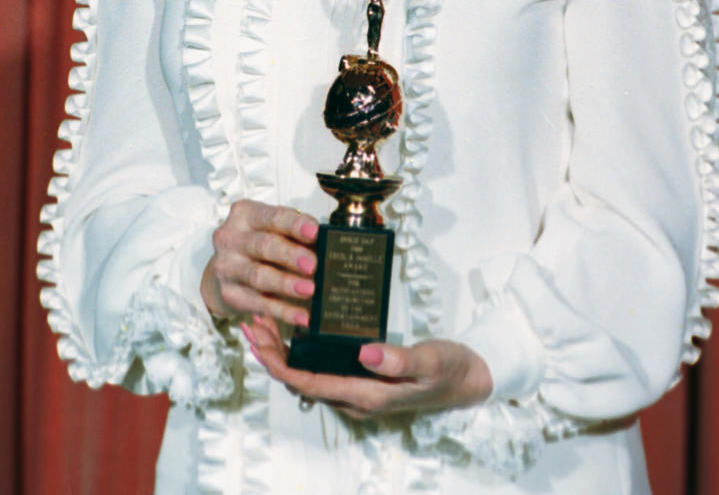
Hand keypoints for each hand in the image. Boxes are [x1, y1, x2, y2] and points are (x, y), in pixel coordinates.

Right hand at [201, 200, 318, 326]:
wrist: (229, 268)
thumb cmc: (258, 244)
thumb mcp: (275, 230)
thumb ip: (296, 233)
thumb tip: (326, 245)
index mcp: (245, 214)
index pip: (272, 217)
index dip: (294, 224)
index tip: (315, 232)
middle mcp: (230, 238)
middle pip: (264, 245)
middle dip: (290, 255)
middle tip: (313, 265)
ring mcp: (226, 266)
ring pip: (259, 276)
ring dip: (286, 284)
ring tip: (309, 290)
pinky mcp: (229, 293)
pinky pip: (259, 304)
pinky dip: (283, 311)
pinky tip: (302, 316)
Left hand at [242, 315, 491, 419]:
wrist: (467, 379)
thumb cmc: (448, 368)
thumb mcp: (427, 359)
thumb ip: (397, 359)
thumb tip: (364, 354)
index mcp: (366, 395)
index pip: (308, 382)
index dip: (278, 363)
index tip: (257, 338)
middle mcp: (355, 398)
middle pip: (299, 380)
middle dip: (271, 353)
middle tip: (250, 319)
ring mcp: (357, 391)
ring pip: (306, 375)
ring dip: (282, 351)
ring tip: (263, 319)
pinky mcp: (361, 380)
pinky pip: (320, 369)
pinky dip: (300, 350)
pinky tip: (295, 328)